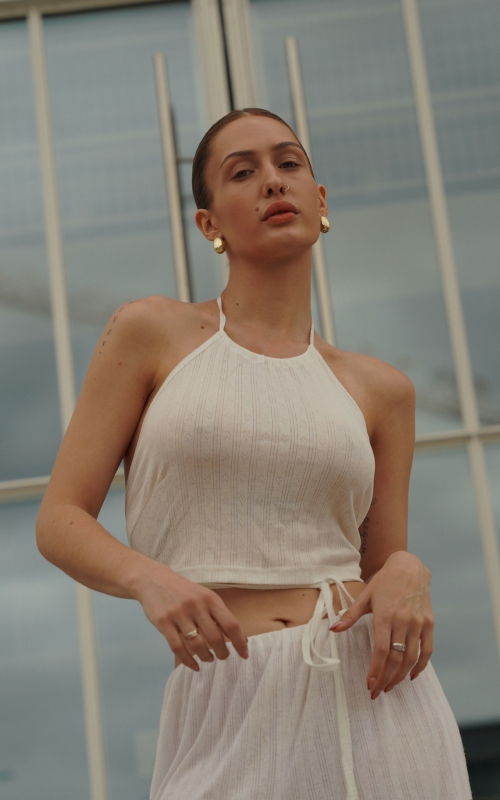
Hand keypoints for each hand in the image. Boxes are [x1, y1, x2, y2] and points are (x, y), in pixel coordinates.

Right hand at [135, 563, 248, 671]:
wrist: (153, 580)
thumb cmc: (184, 591)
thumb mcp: (204, 596)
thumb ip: (220, 615)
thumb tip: (241, 639)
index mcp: (210, 598)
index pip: (230, 624)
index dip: (239, 642)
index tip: (244, 654)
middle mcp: (196, 605)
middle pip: (215, 637)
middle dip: (222, 652)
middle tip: (223, 657)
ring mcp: (178, 614)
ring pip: (197, 645)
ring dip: (206, 657)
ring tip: (209, 659)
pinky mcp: (163, 623)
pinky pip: (177, 648)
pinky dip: (188, 661)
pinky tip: (194, 665)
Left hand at [330, 551, 433, 698]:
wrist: (410, 567)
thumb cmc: (384, 581)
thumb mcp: (365, 596)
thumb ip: (350, 615)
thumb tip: (333, 629)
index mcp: (385, 615)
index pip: (381, 650)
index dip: (375, 670)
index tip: (369, 685)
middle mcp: (403, 621)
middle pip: (396, 658)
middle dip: (385, 679)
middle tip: (377, 692)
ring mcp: (418, 623)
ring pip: (411, 658)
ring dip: (400, 676)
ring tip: (390, 686)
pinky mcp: (429, 623)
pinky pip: (427, 650)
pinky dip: (421, 666)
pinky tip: (411, 676)